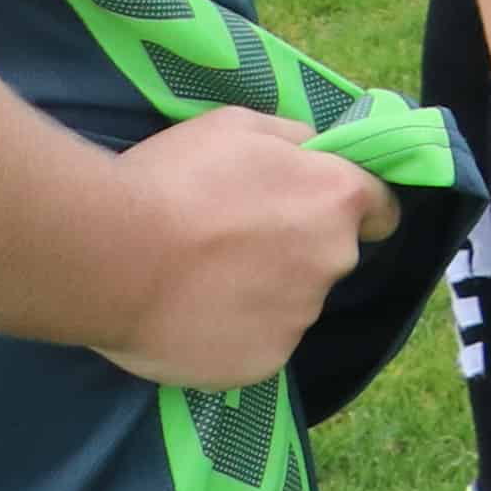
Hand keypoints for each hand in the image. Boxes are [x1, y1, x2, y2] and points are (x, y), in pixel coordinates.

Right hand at [91, 109, 400, 391]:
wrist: (110, 256)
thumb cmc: (175, 179)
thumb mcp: (240, 126)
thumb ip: (294, 140)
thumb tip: (315, 153)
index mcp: (337, 199)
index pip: (379, 208)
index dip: (352, 207)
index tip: (317, 210)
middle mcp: (333, 261)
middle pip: (328, 257)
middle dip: (294, 250)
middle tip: (230, 243)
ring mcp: (299, 318)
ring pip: (291, 304)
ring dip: (261, 294)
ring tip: (198, 282)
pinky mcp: (262, 364)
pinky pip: (258, 345)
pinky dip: (233, 335)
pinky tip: (190, 317)